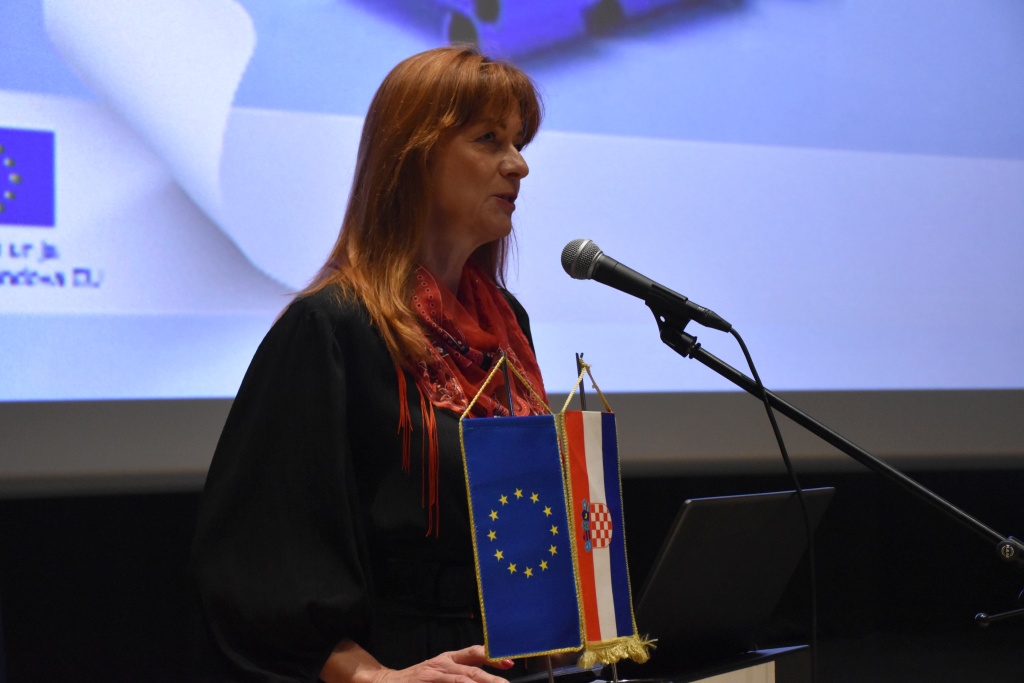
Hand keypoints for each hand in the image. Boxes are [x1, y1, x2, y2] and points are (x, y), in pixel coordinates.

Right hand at [322, 641, 512, 682]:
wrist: (388, 682)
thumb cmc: (420, 678)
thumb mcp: (441, 669)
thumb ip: (462, 670)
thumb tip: (491, 674)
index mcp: (449, 659)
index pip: (474, 653)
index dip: (492, 657)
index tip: (509, 663)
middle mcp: (443, 664)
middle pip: (471, 671)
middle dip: (490, 679)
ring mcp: (433, 674)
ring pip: (461, 680)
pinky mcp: (425, 682)